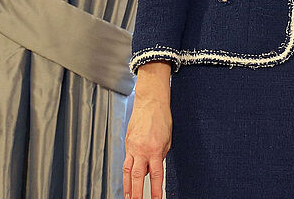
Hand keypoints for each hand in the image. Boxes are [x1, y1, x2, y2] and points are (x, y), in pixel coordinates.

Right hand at [123, 62, 171, 198]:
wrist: (151, 103)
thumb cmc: (161, 119)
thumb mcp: (168, 140)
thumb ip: (160, 155)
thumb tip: (153, 167)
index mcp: (155, 150)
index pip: (156, 176)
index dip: (156, 190)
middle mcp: (141, 151)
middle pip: (137, 177)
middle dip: (136, 193)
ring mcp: (132, 148)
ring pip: (127, 172)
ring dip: (127, 186)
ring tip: (128, 197)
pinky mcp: (127, 144)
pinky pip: (126, 161)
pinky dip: (126, 172)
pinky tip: (127, 180)